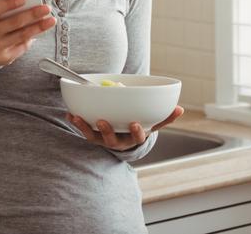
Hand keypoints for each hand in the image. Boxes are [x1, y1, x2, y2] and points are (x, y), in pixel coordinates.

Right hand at [0, 0, 55, 66]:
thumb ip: (0, 4)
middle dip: (32, 14)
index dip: (9, 3)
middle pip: (14, 23)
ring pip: (22, 35)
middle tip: (46, 8)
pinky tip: (41, 30)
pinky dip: (33, 37)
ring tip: (51, 20)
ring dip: (38, 27)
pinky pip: (23, 45)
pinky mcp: (5, 57)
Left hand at [67, 105, 184, 150]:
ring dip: (85, 127)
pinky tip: (70, 114)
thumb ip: (164, 117)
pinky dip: (77, 123)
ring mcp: (104, 140)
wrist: (124, 140)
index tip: (135, 123)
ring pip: (94, 137)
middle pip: (112, 140)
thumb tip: (180, 109)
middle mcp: (118, 142)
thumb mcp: (152, 124)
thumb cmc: (138, 127)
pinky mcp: (93, 137)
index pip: (137, 137)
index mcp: (134, 138)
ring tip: (78, 117)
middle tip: (102, 120)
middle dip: (107, 131)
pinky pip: (84, 131)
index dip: (136, 132)